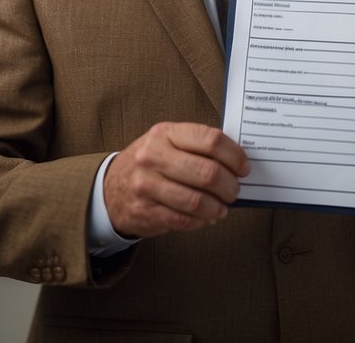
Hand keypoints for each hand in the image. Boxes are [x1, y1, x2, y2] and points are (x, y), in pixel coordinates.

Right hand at [104, 122, 248, 239]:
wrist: (111, 187)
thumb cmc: (150, 163)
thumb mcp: (168, 142)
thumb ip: (198, 146)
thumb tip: (237, 162)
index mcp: (165, 133)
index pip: (210, 140)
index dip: (234, 156)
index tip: (243, 167)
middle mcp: (154, 156)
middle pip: (207, 173)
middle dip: (229, 186)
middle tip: (234, 191)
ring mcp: (147, 185)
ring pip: (198, 201)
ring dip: (218, 207)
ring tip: (222, 207)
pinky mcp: (145, 211)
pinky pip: (184, 220)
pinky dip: (202, 221)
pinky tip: (207, 217)